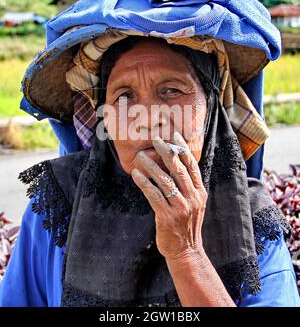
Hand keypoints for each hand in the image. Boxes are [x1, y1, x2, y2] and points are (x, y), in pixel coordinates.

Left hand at [131, 132, 207, 260]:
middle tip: (156, 139)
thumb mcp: (194, 204)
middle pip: (179, 169)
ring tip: (140, 156)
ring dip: (151, 166)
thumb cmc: (187, 224)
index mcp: (200, 192)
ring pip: (164, 180)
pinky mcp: (167, 216)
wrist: (186, 250)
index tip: (174, 136)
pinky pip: (153, 195)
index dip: (184, 149)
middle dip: (167, 152)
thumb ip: (188, 187)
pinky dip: (144, 183)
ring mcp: (180, 207)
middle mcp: (192, 198)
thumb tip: (175, 165)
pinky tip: (136, 174)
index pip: (192, 166)